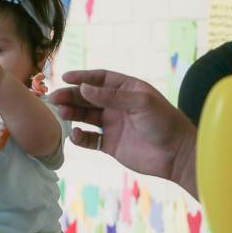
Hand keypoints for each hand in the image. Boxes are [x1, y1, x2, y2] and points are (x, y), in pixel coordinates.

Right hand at [48, 70, 195, 183]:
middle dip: (71, 96)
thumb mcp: (140, 103)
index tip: (66, 78)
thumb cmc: (164, 123)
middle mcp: (117, 105)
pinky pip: (89, 139)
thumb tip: (83, 88)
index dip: (82, 77)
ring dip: (72, 113)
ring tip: (61, 113)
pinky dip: (79, 137)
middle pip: (88, 97)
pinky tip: (74, 134)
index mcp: (127, 89)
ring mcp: (113, 125)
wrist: (177, 155)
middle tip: (54, 98)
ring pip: (85, 116)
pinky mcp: (110, 144)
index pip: (100, 78)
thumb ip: (111, 96)